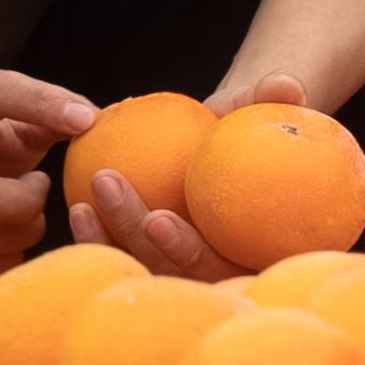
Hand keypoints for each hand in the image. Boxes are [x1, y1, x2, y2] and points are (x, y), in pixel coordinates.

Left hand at [67, 70, 306, 281]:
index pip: (225, 267)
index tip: (158, 218)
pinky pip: (124, 263)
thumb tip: (286, 85)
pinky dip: (99, 242)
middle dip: (138, 241)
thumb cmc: (251, 128)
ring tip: (82, 203)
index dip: (190, 251)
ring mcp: (187, 279)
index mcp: (261, 257)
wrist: (228, 142)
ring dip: (109, 244)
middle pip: (178, 275)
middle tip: (108, 188)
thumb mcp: (262, 112)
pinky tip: (77, 206)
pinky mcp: (154, 267)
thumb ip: (274, 101)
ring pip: (146, 276)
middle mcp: (224, 278)